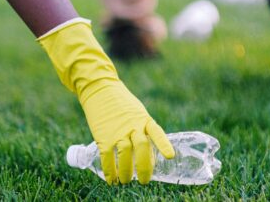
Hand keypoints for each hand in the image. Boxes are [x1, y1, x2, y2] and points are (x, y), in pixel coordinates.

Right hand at [38, 19, 174, 183]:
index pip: (156, 132)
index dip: (163, 145)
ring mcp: (117, 131)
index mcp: (143, 119)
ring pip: (125, 155)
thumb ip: (142, 129)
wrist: (99, 89)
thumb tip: (146, 153)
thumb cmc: (120, 103)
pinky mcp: (103, 136)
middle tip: (145, 181)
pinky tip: (112, 180)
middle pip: (142, 148)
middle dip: (145, 168)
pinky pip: (107, 157)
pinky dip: (110, 171)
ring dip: (126, 172)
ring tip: (126, 181)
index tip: (170, 156)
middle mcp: (132, 126)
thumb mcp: (137, 112)